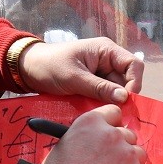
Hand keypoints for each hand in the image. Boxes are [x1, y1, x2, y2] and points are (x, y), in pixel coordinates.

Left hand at [19, 38, 144, 103]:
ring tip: (103, 113)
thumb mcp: (74, 77)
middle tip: (115, 113)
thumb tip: (124, 98)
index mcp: (106, 50)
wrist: (28, 69)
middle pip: (126, 80)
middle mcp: (107, 61)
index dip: (134, 83)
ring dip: (111, 102)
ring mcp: (100, 73)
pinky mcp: (93, 85)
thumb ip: (99, 87)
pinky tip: (97, 112)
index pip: (133, 65)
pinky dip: (102, 104)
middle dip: (122, 96)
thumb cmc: (50, 66)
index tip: (126, 101)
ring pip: (116, 91)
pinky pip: (104, 95)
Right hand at [38, 104, 147, 163]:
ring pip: (138, 153)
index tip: (109, 135)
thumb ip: (88, 135)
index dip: (112, 125)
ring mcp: (127, 154)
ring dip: (128, 162)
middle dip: (121, 145)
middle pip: (128, 134)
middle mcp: (113, 133)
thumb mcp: (67, 142)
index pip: (114, 113)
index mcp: (92, 121)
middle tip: (108, 161)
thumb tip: (100, 139)